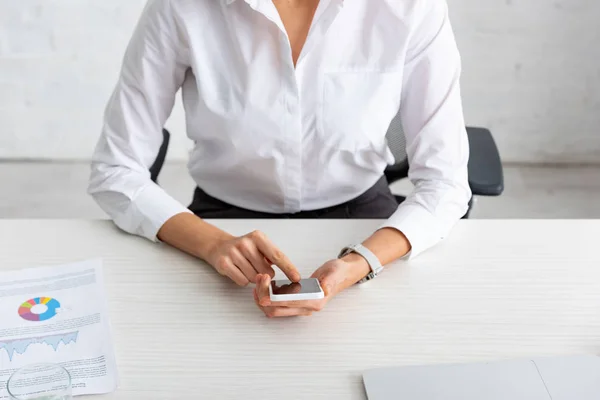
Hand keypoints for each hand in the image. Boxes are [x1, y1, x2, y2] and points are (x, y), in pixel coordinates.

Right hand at [206, 230, 300, 285]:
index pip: (277, 255)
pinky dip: (243, 280)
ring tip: (246, 267)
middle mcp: (246, 243)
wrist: (219, 246)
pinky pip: (242, 281)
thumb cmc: (244, 248)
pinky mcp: (224, 263)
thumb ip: (273, 257)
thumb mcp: (261, 246)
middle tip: (257, 267)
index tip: (296, 277)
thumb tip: (289, 274)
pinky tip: (238, 271)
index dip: (288, 268)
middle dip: (265, 274)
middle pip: (266, 271)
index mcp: (258, 237)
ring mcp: (233, 253)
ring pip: (254, 278)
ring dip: (253, 277)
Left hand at [253, 255, 369, 317]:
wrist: (340, 274)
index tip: (263, 290)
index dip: (273, 299)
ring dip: (262, 297)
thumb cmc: (337, 274)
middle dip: (263, 297)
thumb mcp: (334, 274)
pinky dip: (266, 297)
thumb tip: (325, 288)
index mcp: (314, 302)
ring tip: (259, 280)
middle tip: (259, 279)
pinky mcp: (294, 302)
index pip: (288, 304)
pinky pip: (276, 305)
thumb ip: (329, 282)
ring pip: (273, 310)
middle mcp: (305, 308)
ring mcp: (299, 306)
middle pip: (276, 310)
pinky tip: (264, 284)